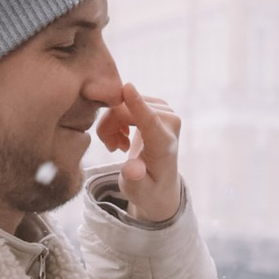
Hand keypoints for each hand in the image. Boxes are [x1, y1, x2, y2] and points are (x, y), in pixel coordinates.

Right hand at [96, 80, 182, 224]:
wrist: (160, 184)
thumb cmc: (147, 189)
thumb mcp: (138, 191)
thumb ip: (135, 180)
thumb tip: (132, 170)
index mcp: (165, 146)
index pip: (150, 121)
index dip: (137, 104)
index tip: (126, 87)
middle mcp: (170, 122)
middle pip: (125, 111)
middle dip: (108, 127)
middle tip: (110, 148)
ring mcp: (165, 110)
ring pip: (122, 104)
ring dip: (111, 124)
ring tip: (117, 146)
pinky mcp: (157, 104)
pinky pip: (126, 100)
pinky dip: (117, 118)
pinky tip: (123, 136)